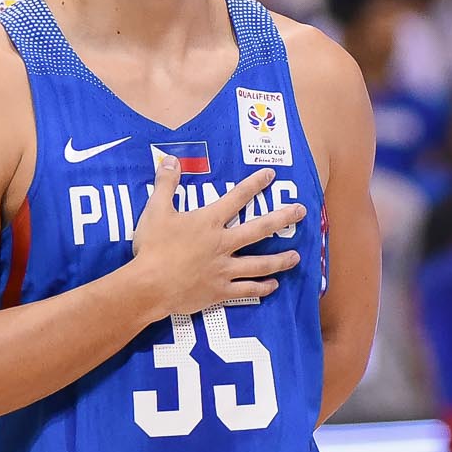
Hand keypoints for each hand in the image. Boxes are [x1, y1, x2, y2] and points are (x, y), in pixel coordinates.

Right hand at [129, 158, 302, 316]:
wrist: (149, 286)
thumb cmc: (152, 248)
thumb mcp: (155, 211)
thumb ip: (165, 185)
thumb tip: (170, 160)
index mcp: (209, 222)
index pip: (236, 198)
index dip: (254, 184)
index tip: (271, 175)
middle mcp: (223, 243)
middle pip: (260, 228)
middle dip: (282, 218)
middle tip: (302, 211)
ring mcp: (224, 269)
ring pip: (260, 263)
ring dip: (280, 259)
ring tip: (296, 257)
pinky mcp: (221, 291)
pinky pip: (247, 289)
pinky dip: (262, 288)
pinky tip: (273, 285)